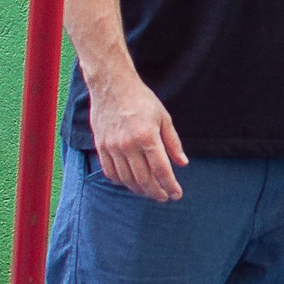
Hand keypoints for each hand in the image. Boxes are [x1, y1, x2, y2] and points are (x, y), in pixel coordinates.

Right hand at [89, 74, 187, 201]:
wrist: (112, 86)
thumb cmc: (141, 100)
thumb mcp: (163, 118)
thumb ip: (173, 143)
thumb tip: (182, 163)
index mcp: (147, 137)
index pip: (161, 170)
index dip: (170, 186)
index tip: (176, 194)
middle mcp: (129, 145)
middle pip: (144, 179)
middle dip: (156, 192)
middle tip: (164, 197)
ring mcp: (112, 147)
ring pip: (126, 179)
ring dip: (139, 190)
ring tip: (149, 192)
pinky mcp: (101, 146)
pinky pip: (110, 172)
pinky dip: (121, 182)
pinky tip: (130, 183)